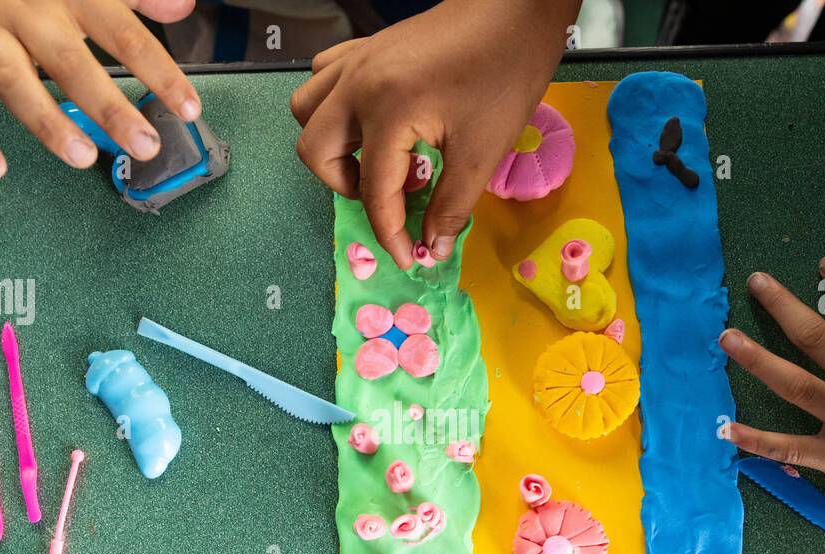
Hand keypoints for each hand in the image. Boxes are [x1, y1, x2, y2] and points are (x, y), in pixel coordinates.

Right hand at [0, 0, 199, 177]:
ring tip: (81, 155)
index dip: (160, 73)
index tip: (188, 109)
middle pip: (70, 61)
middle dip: (108, 107)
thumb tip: (182, 5)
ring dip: (47, 121)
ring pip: (14, 80)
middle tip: (143, 144)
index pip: (124, 35)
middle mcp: (27, 11)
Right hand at [289, 0, 579, 267]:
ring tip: (375, 158)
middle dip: (348, 186)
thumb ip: (451, 206)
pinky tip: (373, 121)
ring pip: (308, 110)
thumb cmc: (506, 73)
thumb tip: (432, 248)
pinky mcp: (365, 48)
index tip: (407, 257)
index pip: (374, 190)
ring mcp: (356, 61)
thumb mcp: (483, 151)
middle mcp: (358, 85)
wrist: (516, 8)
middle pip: (316, 151)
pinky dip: (335, 107)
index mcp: (387, 110)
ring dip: (332, 145)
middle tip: (390, 195)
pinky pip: (324, 79)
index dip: (389, 233)